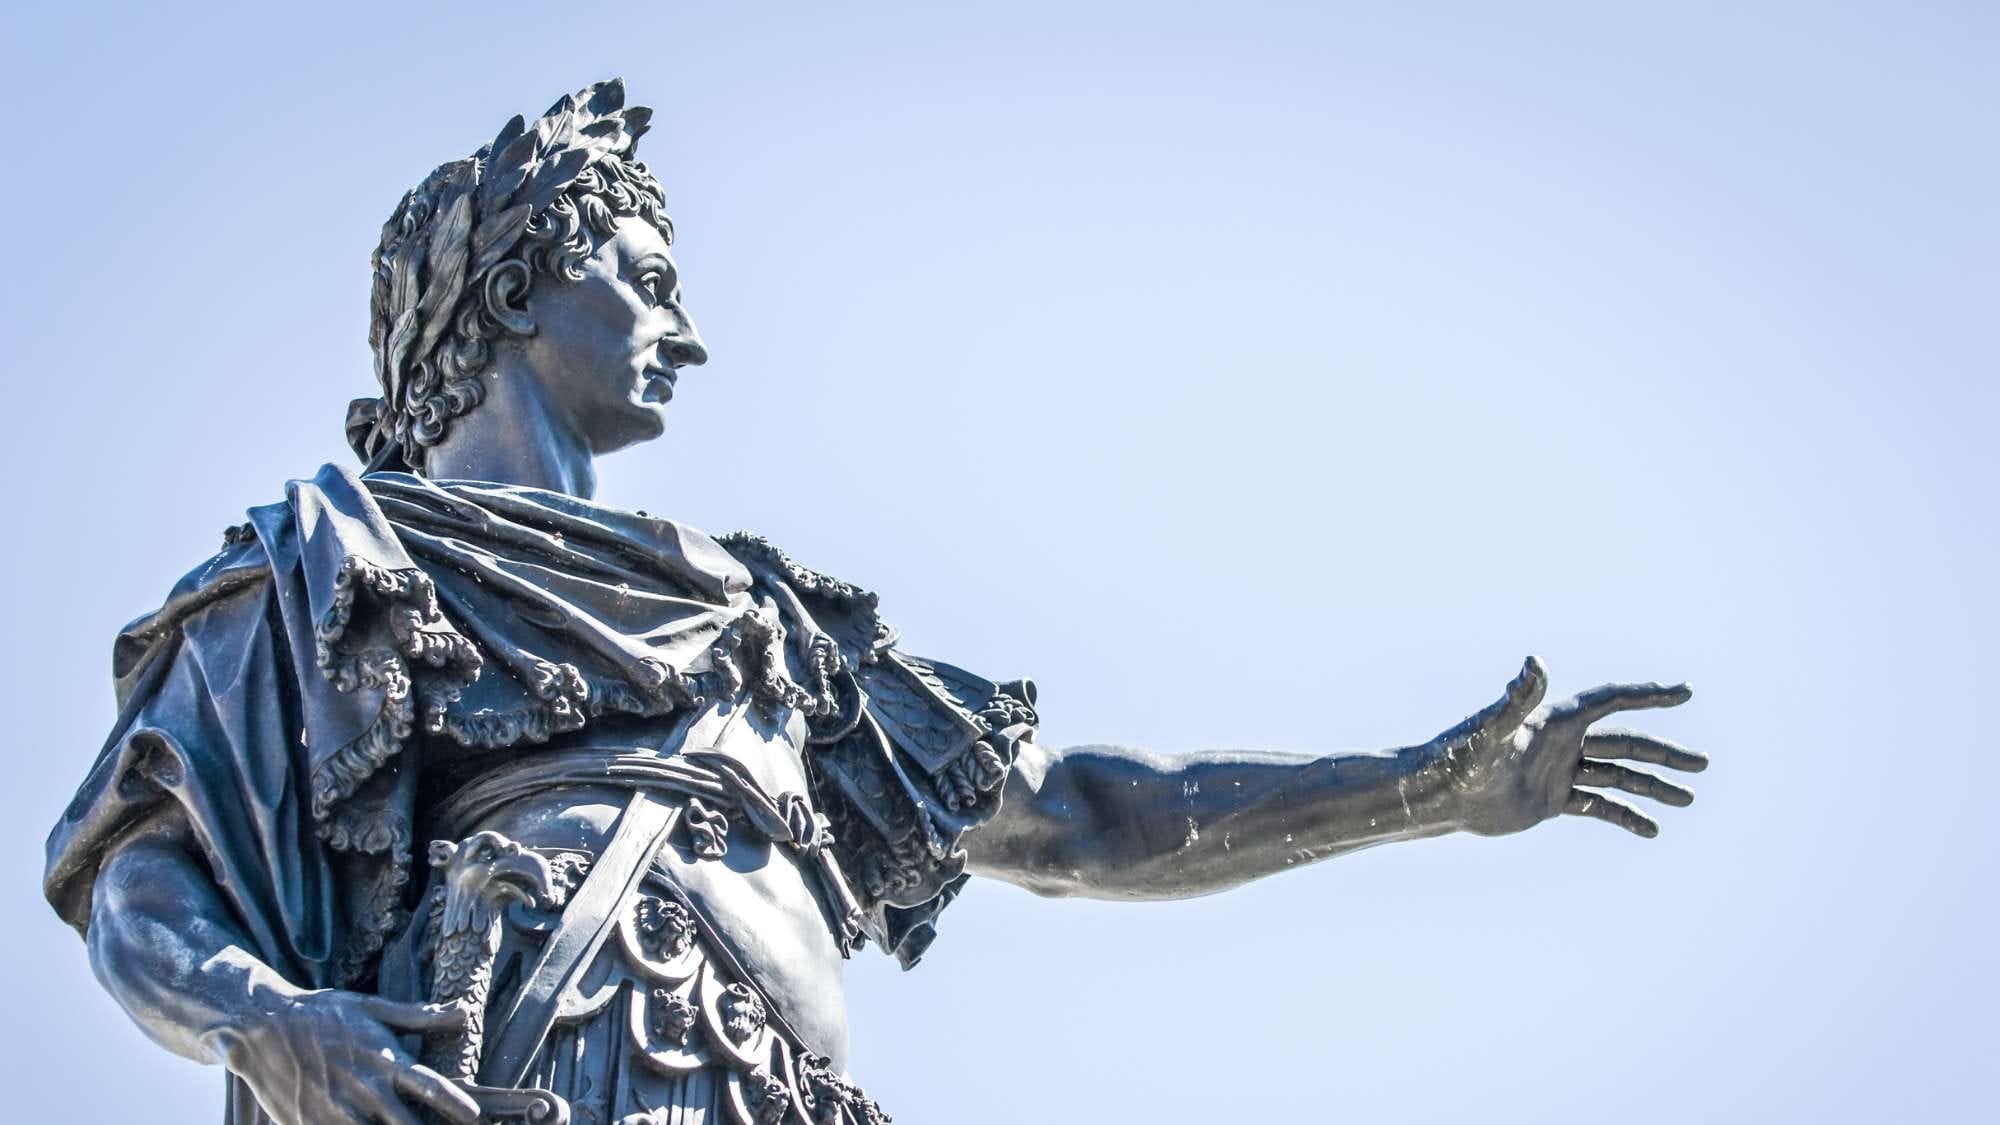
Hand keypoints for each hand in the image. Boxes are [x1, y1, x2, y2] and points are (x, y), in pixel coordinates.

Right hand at [205, 985, 480, 1124]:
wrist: (259, 1027)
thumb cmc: (321, 1013)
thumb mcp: (371, 1007)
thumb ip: (420, 1016)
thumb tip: (464, 1011)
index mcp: (383, 1058)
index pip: (431, 1086)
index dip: (455, 1105)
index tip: (475, 1119)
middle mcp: (364, 1088)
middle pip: (408, 1124)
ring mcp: (336, 1112)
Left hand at [1435, 656, 1705, 837]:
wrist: (1439, 796)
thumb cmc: (1459, 758)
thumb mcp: (1491, 729)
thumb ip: (1517, 698)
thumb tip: (1535, 661)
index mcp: (1556, 721)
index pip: (1612, 700)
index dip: (1648, 695)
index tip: (1685, 691)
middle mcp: (1563, 742)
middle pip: (1626, 742)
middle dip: (1665, 752)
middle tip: (1704, 765)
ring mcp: (1560, 771)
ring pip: (1618, 776)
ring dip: (1653, 787)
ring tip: (1688, 799)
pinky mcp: (1552, 799)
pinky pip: (1598, 806)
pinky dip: (1625, 817)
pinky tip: (1650, 830)